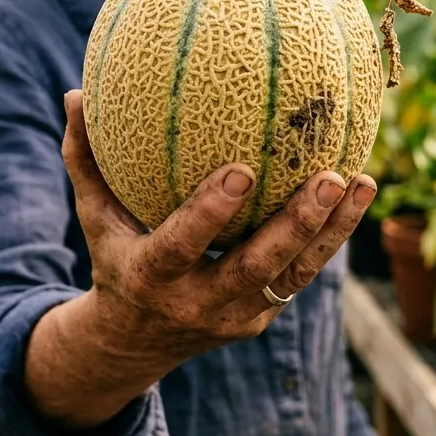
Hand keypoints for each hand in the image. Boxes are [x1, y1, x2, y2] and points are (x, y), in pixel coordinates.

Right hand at [61, 88, 376, 367]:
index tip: (241, 170)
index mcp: (151, 276)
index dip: (210, 213)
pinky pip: (302, 273)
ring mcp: (238, 314)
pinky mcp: (263, 315)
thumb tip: (74, 92)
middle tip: (328, 177)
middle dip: (295, 226)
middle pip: (256, 267)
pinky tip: (358, 192)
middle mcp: (199, 303)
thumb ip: (85, 159)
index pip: (182, 246)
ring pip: (294, 274)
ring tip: (360, 181)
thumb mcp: (94, 217)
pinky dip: (332, 236)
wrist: (135, 343)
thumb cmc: (115, 257)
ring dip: (331, 230)